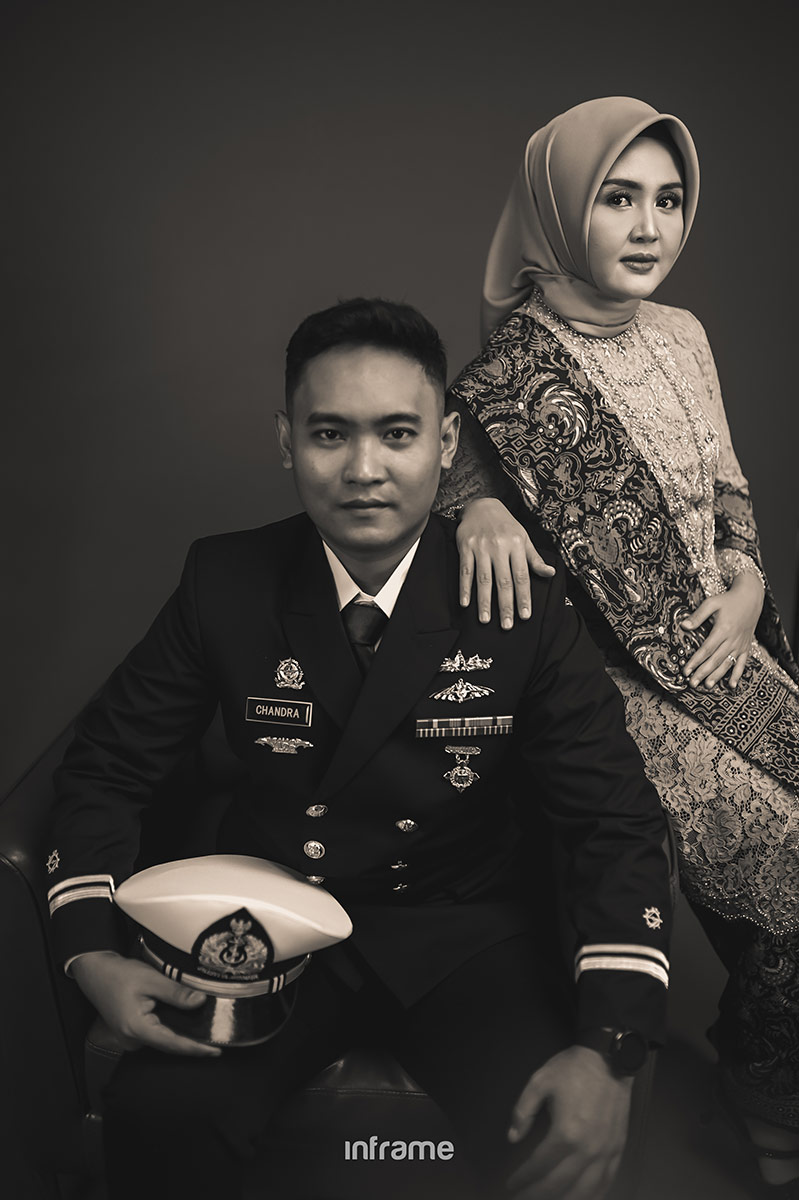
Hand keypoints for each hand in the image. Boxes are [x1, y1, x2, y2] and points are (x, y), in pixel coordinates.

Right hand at [71, 950, 220, 1056]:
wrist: (95, 972)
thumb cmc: (119, 975)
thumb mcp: (152, 980)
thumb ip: (177, 993)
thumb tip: (200, 1002)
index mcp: (137, 1029)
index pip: (173, 1044)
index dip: (196, 1049)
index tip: (216, 1050)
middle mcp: (132, 1040)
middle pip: (169, 1046)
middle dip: (193, 1045)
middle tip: (217, 1041)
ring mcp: (130, 1039)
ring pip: (162, 1041)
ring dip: (181, 1037)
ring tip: (205, 1034)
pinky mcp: (131, 1033)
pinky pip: (155, 1036)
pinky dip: (170, 1031)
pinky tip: (185, 1026)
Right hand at [456, 498, 554, 628]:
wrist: (481, 505)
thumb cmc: (505, 525)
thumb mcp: (523, 538)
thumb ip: (534, 558)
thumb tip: (551, 573)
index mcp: (516, 545)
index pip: (522, 576)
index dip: (524, 597)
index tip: (525, 616)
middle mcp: (499, 547)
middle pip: (503, 581)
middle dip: (506, 605)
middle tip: (507, 625)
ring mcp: (481, 547)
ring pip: (484, 579)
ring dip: (484, 601)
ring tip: (486, 620)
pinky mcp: (465, 547)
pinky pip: (465, 571)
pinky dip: (465, 588)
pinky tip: (466, 603)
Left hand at [506, 1045, 632, 1199]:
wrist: (610, 1059)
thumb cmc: (573, 1069)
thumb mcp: (539, 1081)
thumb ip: (523, 1111)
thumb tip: (512, 1137)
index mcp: (565, 1133)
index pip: (539, 1166)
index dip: (523, 1178)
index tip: (511, 1184)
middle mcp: (587, 1150)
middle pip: (559, 1185)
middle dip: (537, 1195)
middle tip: (522, 1199)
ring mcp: (605, 1153)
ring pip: (584, 1191)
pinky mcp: (617, 1150)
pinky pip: (606, 1182)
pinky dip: (593, 1195)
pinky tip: (582, 1198)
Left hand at [681, 572, 764, 688]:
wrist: (751, 598)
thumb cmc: (729, 600)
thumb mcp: (712, 603)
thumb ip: (698, 616)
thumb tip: (684, 626)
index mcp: (723, 629)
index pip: (706, 649)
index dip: (695, 661)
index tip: (686, 670)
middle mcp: (732, 639)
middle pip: (715, 660)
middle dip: (703, 673)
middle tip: (692, 683)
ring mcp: (740, 644)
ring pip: (727, 664)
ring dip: (717, 676)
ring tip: (707, 686)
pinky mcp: (746, 647)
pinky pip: (742, 663)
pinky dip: (737, 675)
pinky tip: (731, 685)